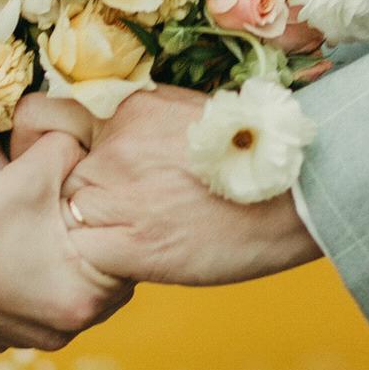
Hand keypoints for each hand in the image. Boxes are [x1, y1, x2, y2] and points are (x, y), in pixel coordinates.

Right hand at [0, 131, 132, 351]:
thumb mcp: (33, 170)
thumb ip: (70, 148)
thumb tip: (86, 141)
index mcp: (84, 299)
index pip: (127, 264)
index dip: (113, 229)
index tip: (97, 207)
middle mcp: (63, 332)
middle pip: (99, 286)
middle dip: (90, 251)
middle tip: (73, 218)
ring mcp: (27, 341)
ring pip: (63, 300)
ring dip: (59, 272)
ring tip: (40, 237)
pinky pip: (29, 314)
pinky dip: (26, 290)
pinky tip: (9, 261)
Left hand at [16, 89, 322, 286]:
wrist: (300, 194)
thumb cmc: (259, 158)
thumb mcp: (193, 116)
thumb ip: (145, 128)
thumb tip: (119, 146)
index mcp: (131, 109)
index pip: (72, 134)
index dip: (85, 161)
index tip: (104, 177)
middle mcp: (116, 145)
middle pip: (68, 176)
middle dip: (89, 196)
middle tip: (130, 213)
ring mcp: (120, 193)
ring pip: (72, 214)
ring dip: (96, 229)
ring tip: (140, 234)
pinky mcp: (131, 243)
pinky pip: (86, 253)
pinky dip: (105, 260)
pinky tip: (141, 256)